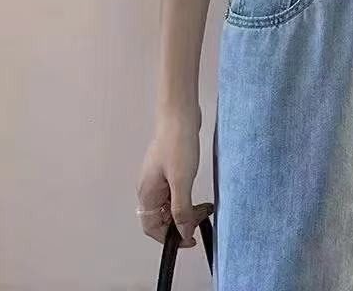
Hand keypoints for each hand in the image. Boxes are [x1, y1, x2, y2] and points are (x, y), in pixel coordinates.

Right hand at [136, 111, 212, 247]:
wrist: (180, 113)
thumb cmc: (177, 142)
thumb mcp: (181, 181)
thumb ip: (181, 210)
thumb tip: (182, 233)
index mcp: (147, 193)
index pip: (152, 228)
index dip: (170, 238)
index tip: (189, 240)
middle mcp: (150, 187)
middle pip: (162, 217)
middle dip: (181, 222)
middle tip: (201, 218)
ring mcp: (159, 176)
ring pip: (170, 203)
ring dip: (187, 208)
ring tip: (205, 206)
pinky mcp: (169, 167)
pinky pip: (176, 190)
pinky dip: (188, 195)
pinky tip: (199, 191)